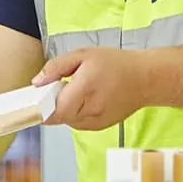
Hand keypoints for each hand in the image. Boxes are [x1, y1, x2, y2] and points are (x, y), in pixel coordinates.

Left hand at [35, 47, 151, 131]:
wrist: (146, 79)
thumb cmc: (117, 64)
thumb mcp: (83, 54)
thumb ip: (56, 67)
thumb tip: (37, 82)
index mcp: (84, 89)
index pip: (52, 110)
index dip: (40, 106)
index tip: (37, 96)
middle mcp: (89, 110)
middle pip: (57, 116)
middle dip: (53, 103)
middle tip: (63, 85)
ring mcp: (95, 122)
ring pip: (66, 121)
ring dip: (65, 108)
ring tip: (79, 90)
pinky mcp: (99, 127)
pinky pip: (77, 123)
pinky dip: (75, 113)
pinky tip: (87, 99)